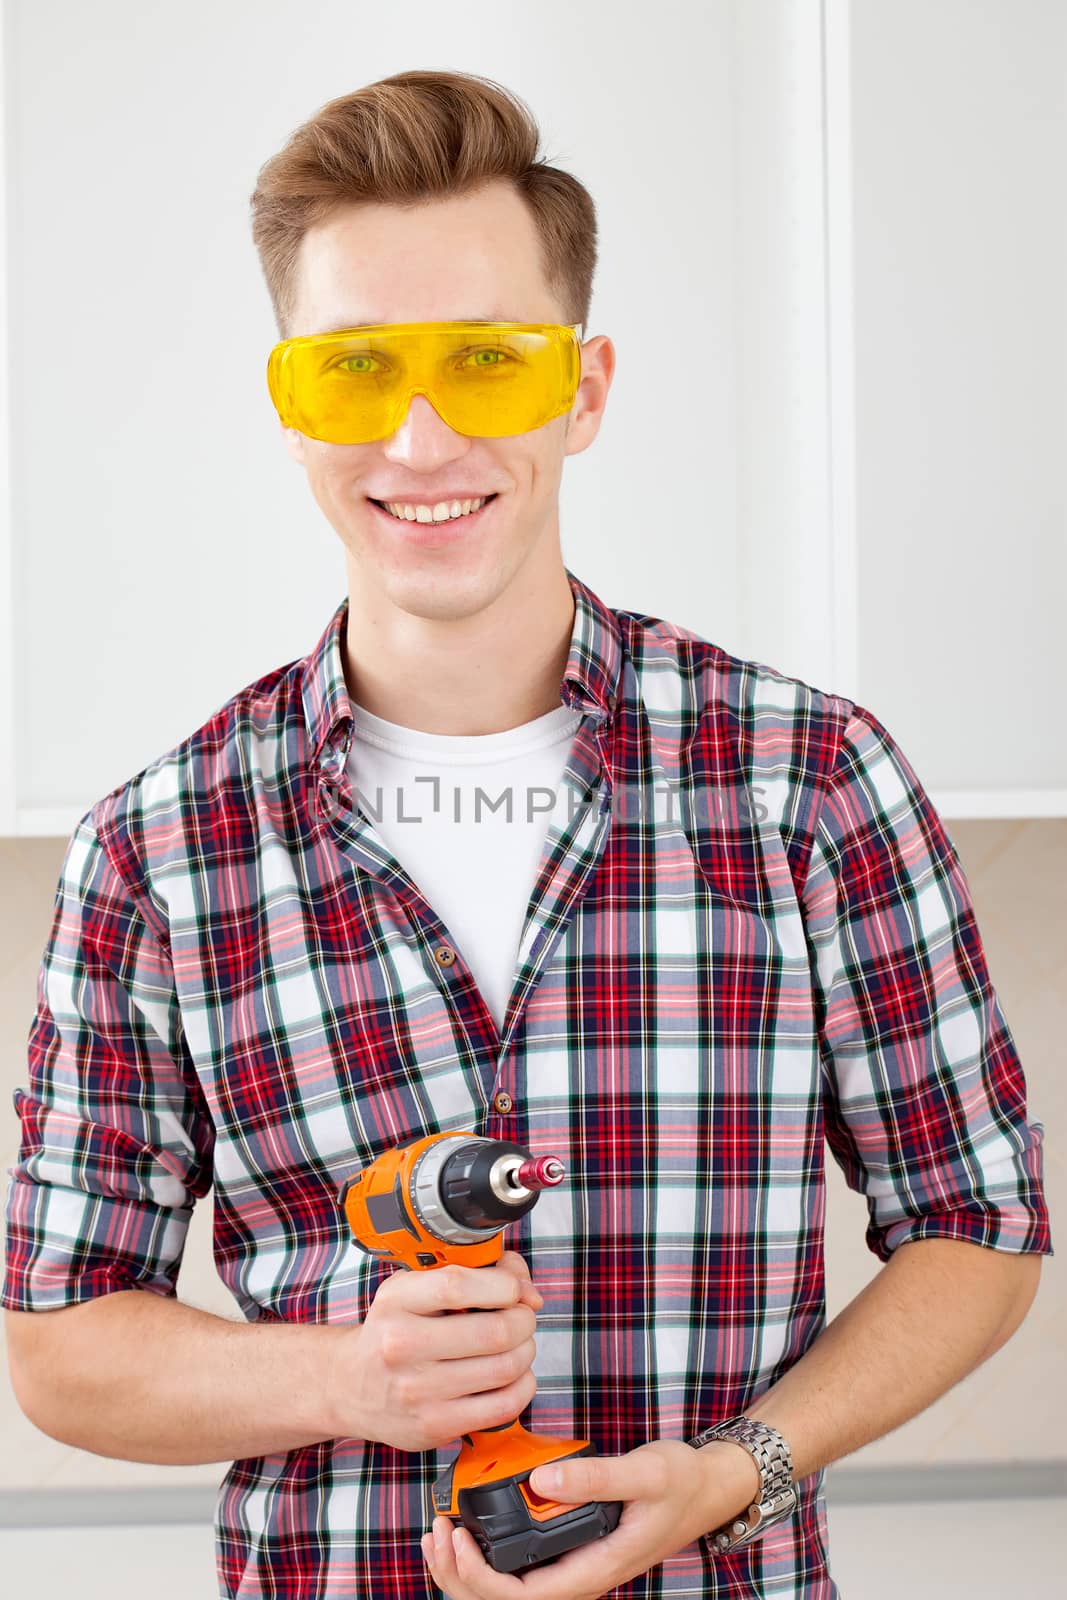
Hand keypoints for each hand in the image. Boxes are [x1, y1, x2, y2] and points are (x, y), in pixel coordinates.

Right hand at [326, 1250, 542, 1451]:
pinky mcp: (434, 1426)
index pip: (459, 1285)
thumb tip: (530, 1293)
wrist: (349, 1385)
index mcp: (396, 1302)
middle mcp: (401, 1346)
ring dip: (526, 1351)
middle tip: (522, 1318)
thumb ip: (473, 1275)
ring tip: (517, 1345)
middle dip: (523, 1320)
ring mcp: (417, 1391)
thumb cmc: (393, 1330)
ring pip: (505, 1368)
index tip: (514, 1289)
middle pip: (494, 1330)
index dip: (504, 1284)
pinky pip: (503, 1406)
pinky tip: (513, 1375)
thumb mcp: (414, 1288)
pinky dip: (523, 1385)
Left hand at [420, 1436, 759, 1597]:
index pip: (523, 1597)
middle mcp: (578, 1576)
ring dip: (465, 1570)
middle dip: (460, 1575)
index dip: (480, 1577)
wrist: (706, 1487)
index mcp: (594, 1568)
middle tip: (438, 1529)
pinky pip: (517, 1568)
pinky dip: (485, 1556)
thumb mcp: (643, 1473)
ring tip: (440, 1531)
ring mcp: (572, 1566)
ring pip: (506, 1591)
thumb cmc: (679, 1482)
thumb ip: (594, 1477)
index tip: (456, 1536)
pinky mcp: (568, 1550)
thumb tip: (542, 1477)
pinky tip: (468, 1529)